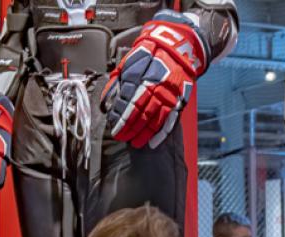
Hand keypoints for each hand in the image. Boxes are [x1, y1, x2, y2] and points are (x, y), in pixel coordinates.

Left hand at [102, 10, 207, 148]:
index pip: (126, 102)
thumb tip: (106, 102)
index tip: (113, 127)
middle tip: (121, 137)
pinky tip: (152, 142)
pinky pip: (169, 120)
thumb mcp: (128, 63)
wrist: (175, 46)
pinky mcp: (178, 99)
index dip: (119, 117)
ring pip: (154, 119)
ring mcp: (168, 94)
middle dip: (128, 128)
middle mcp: (154, 86)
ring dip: (143, 133)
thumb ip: (116, 83)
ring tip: (134, 142)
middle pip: (139, 113)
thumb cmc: (149, 55)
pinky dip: (161, 133)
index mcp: (139, 76)